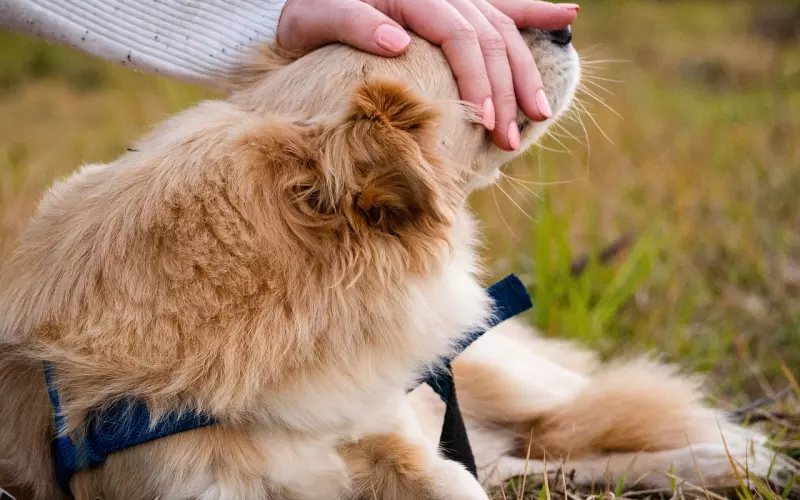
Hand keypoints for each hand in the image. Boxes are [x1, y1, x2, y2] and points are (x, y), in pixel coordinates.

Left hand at [277, 0, 578, 150]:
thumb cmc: (305, 12)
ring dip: (525, 71)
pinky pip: (502, 4)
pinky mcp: (453, 3)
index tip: (487, 122)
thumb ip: (351, 22)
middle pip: (490, 39)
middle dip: (507, 91)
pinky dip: (535, 10)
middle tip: (512, 139)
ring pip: (504, 29)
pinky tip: (568, 16)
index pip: (461, 37)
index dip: (479, 80)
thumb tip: (396, 40)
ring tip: (540, 112)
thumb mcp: (313, 17)